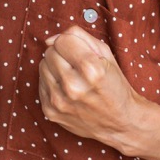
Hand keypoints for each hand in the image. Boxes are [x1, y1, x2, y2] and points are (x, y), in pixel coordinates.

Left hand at [38, 26, 156, 156]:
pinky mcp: (50, 112)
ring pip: (42, 66)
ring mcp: (60, 101)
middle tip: (77, 65)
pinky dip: (52, 82)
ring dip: (55, 68)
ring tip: (72, 76)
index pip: (62, 40)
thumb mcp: (105, 54)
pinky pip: (40, 83)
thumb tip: (51, 39)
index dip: (71, 42)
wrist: (120, 122)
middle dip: (63, 54)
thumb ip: (79, 37)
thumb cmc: (114, 85)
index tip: (81, 51)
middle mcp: (73, 87)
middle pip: (50, 52)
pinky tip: (66, 88)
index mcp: (91, 70)